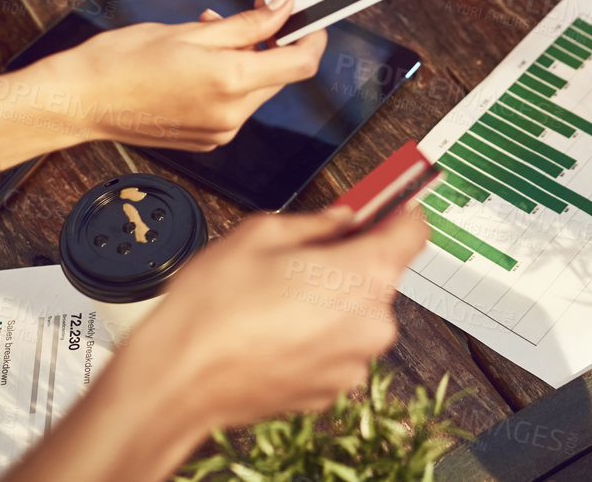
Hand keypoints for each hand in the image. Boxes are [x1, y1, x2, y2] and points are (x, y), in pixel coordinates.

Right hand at [4, 205, 428, 481]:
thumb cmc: (214, 305)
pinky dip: (314, 335)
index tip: (385, 201)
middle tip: (302, 254)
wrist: (178, 380)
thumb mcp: (262, 233)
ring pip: (355, 314)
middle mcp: (371, 323)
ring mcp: (353, 363)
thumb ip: (316, 222)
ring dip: (329, 301)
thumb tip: (343, 218)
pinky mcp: (330, 390)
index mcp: (363, 275)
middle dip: (349, 260)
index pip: (413, 230)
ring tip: (275, 298)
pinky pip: (335, 348)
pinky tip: (272, 330)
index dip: (397, 210)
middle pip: (379, 275)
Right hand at [15, 0, 327, 149]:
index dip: (312, 38)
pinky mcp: (206, 140)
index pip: (299, 64)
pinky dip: (228, 81)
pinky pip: (234, 106)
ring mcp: (219, 131)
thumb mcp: (190, 31)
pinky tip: (200, 61)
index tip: (309, 18)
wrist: (80, 101)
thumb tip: (283, 8)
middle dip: (271, 41)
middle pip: (278, 75)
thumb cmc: (123, 61)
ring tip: (210, 31)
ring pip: (255, 89)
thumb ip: (246, 23)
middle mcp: (230, 114)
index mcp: (230, 82)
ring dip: (245, 59)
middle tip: (248, 10)